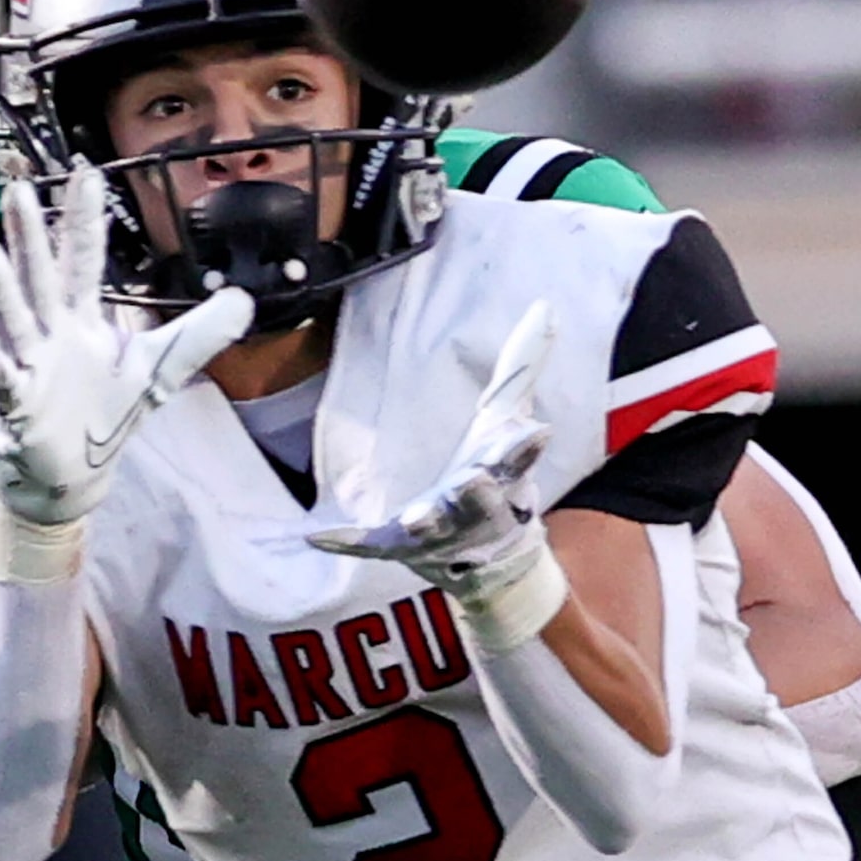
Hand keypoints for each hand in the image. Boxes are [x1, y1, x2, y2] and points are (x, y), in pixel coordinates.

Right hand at [0, 169, 254, 524]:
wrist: (71, 476)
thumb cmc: (106, 414)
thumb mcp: (160, 369)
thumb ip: (200, 333)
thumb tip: (246, 300)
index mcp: (81, 319)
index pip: (83, 260)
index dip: (83, 219)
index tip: (85, 172)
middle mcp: (50, 335)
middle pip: (40, 278)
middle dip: (28, 237)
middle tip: (17, 190)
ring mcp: (29, 370)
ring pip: (14, 324)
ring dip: (1, 292)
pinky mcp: (18, 412)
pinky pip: (9, 393)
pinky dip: (3, 381)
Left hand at [308, 300, 557, 607]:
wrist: (489, 556)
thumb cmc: (496, 474)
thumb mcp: (506, 418)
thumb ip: (521, 364)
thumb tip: (545, 304)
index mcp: (501, 473)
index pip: (518, 457)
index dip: (527, 446)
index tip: (539, 431)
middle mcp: (476, 506)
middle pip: (480, 498)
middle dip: (478, 492)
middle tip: (473, 480)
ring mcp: (438, 532)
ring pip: (433, 527)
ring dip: (426, 522)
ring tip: (415, 519)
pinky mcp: (398, 548)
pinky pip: (369, 546)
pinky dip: (346, 542)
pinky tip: (314, 536)